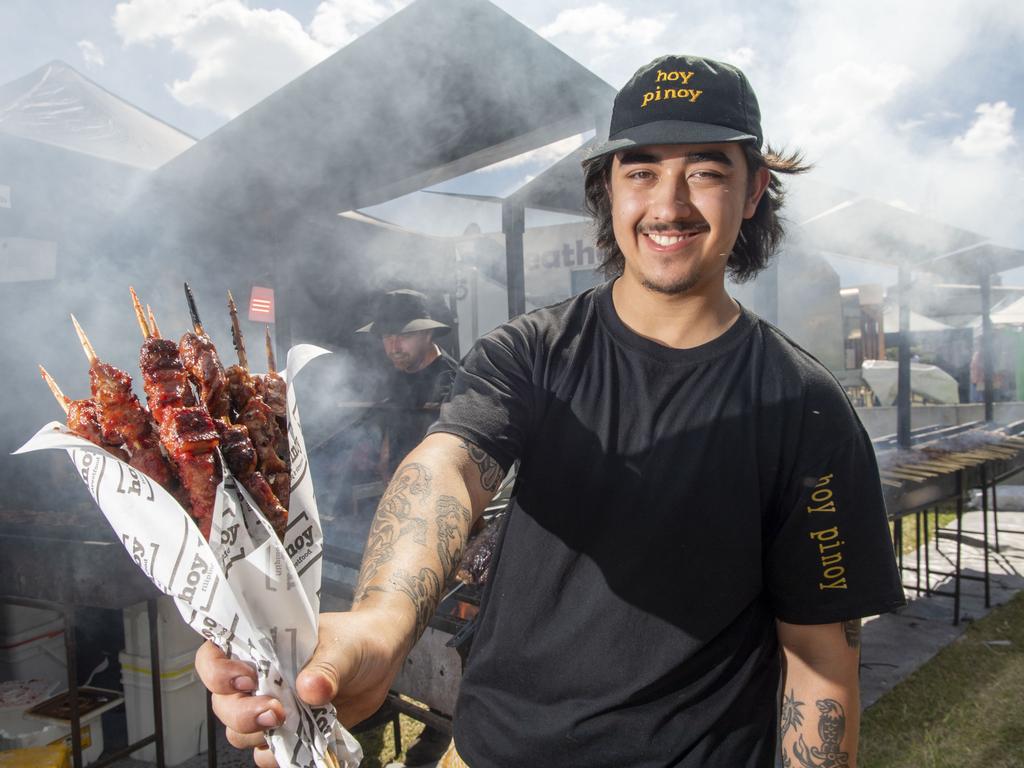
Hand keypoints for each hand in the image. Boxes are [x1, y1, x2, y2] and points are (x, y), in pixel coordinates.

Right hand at [195, 609, 410, 766]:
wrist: (381, 658)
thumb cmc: (356, 640)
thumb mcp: (345, 646)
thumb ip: (327, 666)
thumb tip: (310, 689)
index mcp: (260, 647)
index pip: (214, 658)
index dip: (218, 673)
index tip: (246, 680)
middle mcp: (258, 680)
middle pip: (224, 705)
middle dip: (242, 714)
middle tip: (276, 712)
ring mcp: (271, 707)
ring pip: (240, 734)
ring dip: (261, 736)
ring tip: (294, 724)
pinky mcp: (290, 732)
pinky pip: (269, 755)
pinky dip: (281, 755)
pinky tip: (304, 743)